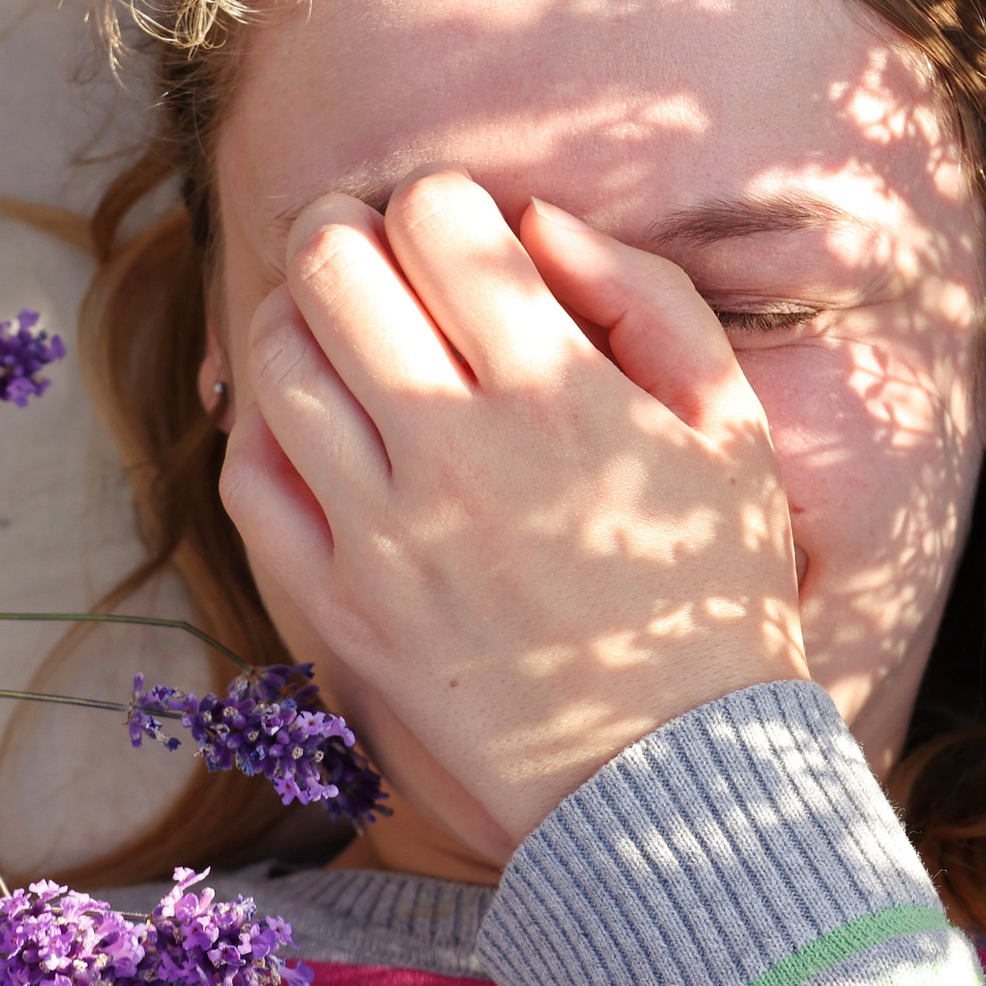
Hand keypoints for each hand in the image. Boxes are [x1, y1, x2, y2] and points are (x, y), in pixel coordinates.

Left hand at [219, 169, 809, 853]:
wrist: (669, 785)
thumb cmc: (712, 591)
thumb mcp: (733, 430)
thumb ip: (647, 299)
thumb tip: (535, 217)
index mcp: (560, 394)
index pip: (437, 218)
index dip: (439, 200)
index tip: (459, 232)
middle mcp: (456, 453)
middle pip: (331, 266)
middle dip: (345, 230)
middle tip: (373, 250)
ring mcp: (382, 534)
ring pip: (276, 360)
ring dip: (297, 316)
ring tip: (343, 330)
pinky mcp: (336, 607)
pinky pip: (251, 477)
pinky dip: (263, 423)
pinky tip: (312, 420)